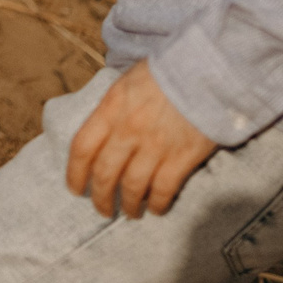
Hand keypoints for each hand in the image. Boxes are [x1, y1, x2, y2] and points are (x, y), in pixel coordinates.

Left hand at [66, 61, 217, 217]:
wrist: (207, 70)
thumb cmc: (167, 71)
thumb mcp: (128, 82)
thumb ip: (112, 108)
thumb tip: (101, 131)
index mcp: (111, 107)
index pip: (82, 148)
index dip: (75, 173)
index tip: (75, 188)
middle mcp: (128, 130)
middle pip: (105, 174)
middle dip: (100, 198)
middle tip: (103, 209)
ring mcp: (155, 145)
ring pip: (133, 187)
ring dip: (129, 205)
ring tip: (131, 212)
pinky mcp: (182, 157)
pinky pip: (164, 189)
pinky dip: (158, 204)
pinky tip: (157, 209)